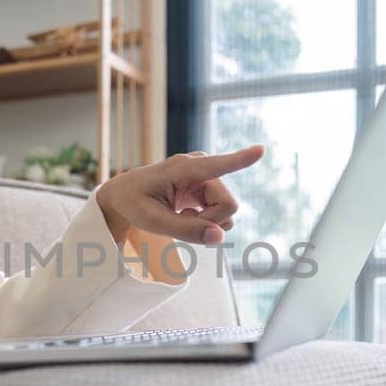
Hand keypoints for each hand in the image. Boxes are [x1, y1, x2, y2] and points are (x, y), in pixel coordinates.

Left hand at [95, 145, 264, 244]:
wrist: (125, 195)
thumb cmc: (134, 203)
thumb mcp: (153, 221)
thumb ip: (186, 230)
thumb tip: (220, 236)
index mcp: (182, 169)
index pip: (216, 165)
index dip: (240, 159)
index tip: (261, 149)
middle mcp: (200, 168)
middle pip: (228, 205)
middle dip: (210, 222)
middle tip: (183, 220)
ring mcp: (206, 178)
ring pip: (227, 211)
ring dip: (207, 222)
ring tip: (181, 216)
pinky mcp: (208, 187)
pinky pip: (221, 213)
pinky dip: (205, 221)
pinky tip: (186, 215)